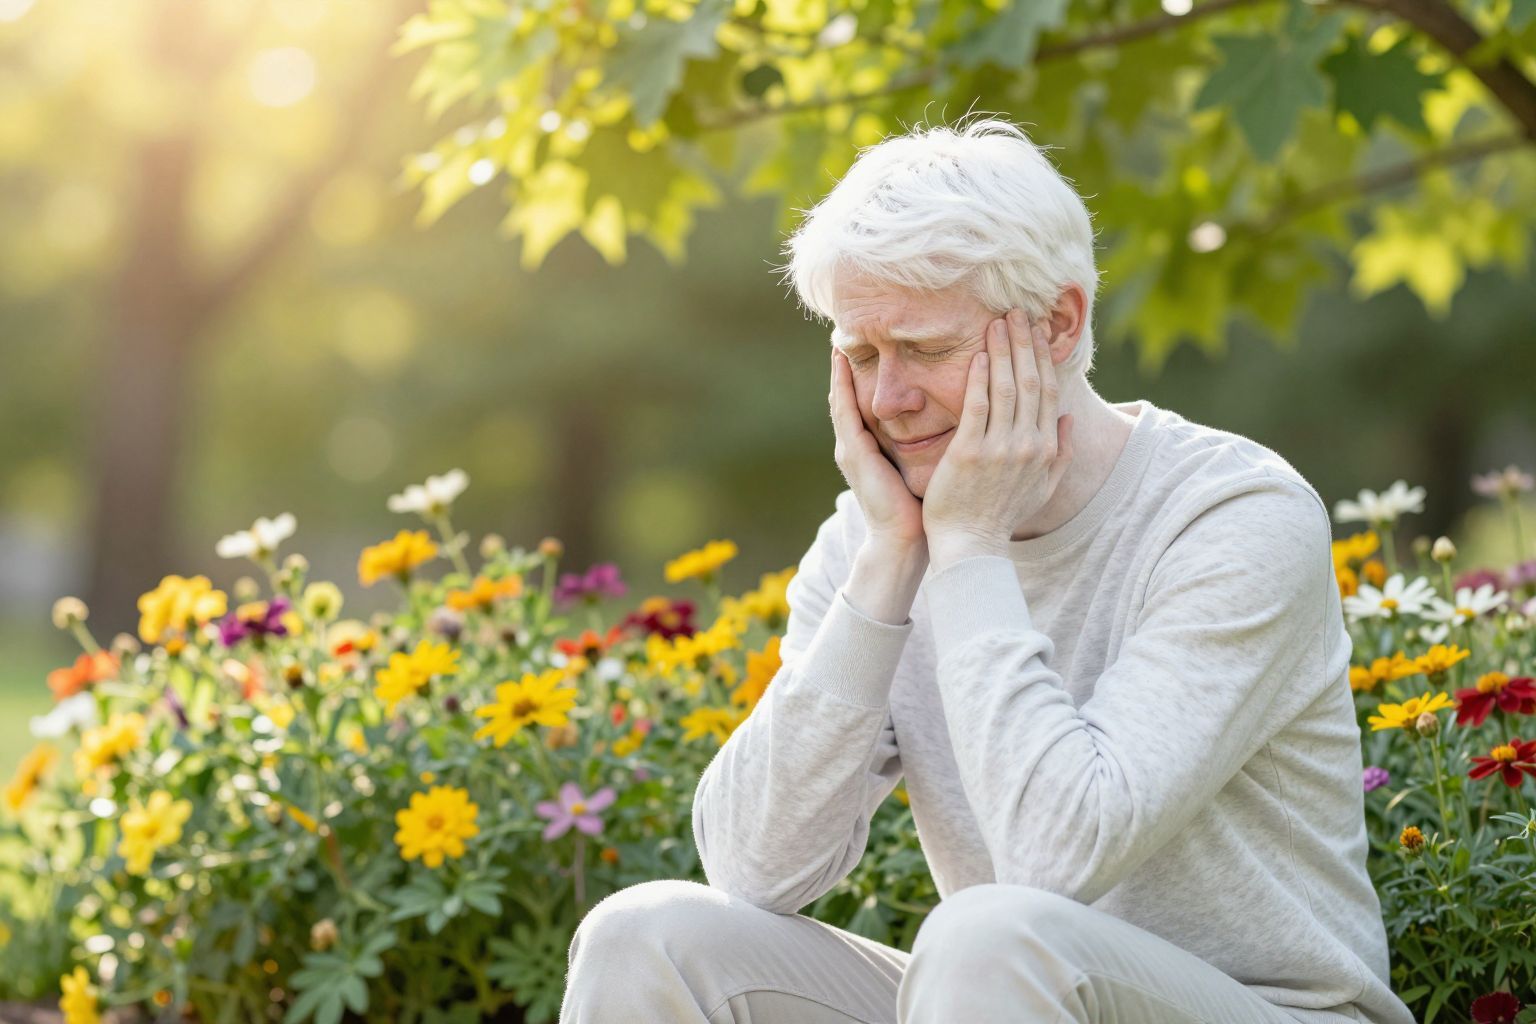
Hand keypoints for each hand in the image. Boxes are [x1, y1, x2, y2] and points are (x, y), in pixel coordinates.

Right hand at [828, 347, 927, 551]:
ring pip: (840, 400)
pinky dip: (841, 387)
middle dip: (843, 369)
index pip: (862, 403)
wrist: (904, 539)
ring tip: (836, 342)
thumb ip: (923, 445)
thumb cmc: (920, 508)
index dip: (860, 378)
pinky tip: (841, 366)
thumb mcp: (920, 467)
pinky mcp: (854, 453)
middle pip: (846, 397)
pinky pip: (845, 412)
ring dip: (836, 372)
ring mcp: (850, 449)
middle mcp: (855, 445)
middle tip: (841, 335)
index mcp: (871, 448)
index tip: (864, 349)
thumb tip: (950, 422)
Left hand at [921, 309, 1074, 568]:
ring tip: (999, 321)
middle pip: (1031, 381)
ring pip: (1007, 387)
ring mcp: (999, 448)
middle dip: (1025, 343)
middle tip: (1017, 311)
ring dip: (1004, 350)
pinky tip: (981, 354)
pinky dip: (981, 377)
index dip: (1044, 357)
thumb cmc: (1002, 516)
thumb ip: (1061, 453)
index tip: (1039, 331)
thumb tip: (1069, 418)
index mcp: (1045, 449)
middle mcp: (1027, 445)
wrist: (972, 544)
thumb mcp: (1043, 488)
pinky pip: (978, 406)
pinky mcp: (969, 452)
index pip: (1048, 392)